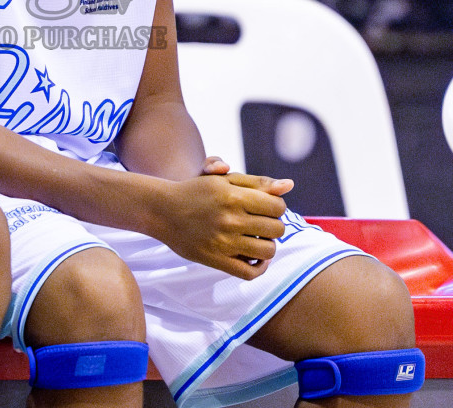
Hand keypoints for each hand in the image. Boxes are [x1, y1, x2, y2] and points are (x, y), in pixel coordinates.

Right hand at [151, 171, 294, 279]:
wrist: (163, 210)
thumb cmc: (197, 190)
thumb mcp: (225, 180)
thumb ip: (258, 182)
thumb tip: (289, 185)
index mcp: (234, 196)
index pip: (278, 207)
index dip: (277, 207)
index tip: (266, 208)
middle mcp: (231, 219)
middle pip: (276, 229)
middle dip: (273, 226)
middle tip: (261, 223)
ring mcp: (224, 242)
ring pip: (268, 251)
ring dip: (268, 245)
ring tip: (258, 239)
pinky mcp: (216, 260)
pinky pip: (250, 272)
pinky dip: (259, 268)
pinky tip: (256, 258)